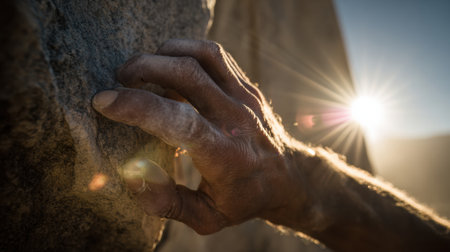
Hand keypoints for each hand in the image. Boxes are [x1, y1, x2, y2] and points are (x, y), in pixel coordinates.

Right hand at [92, 39, 308, 233]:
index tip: (104, 101)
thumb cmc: (244, 199)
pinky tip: (167, 66)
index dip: (139, 107)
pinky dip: (183, 51)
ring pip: (201, 55)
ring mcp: (245, 98)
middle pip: (188, 75)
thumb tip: (133, 174)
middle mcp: (237, 121)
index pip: (181, 121)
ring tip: (139, 70)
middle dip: (143, 68)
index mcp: (226, 158)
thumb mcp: (206, 218)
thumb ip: (167, 202)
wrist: (287, 176)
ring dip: (162, 55)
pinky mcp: (246, 86)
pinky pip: (213, 54)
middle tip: (117, 80)